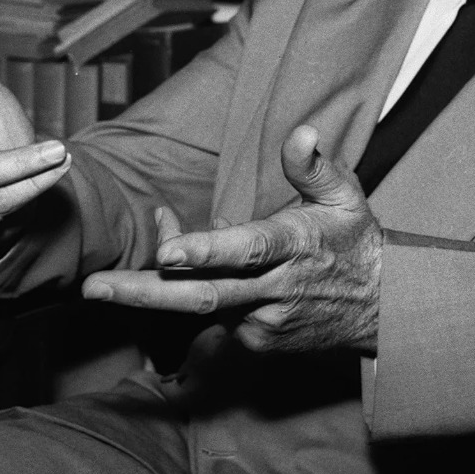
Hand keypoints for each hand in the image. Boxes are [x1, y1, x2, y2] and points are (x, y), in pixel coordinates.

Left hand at [82, 124, 381, 354]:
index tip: (167, 252)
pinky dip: (188, 291)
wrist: (382, 311)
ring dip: (155, 289)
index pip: (247, 250)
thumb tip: (303, 131)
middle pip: (202, 295)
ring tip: (108, 281)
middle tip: (92, 288)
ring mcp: (263, 323)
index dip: (206, 251)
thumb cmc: (355, 242)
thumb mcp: (346, 196)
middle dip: (143, 293)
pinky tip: (177, 269)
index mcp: (295, 247)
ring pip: (199, 306)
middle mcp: (275, 290)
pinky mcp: (256, 342)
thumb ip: (315, 166)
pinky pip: (210, 315)